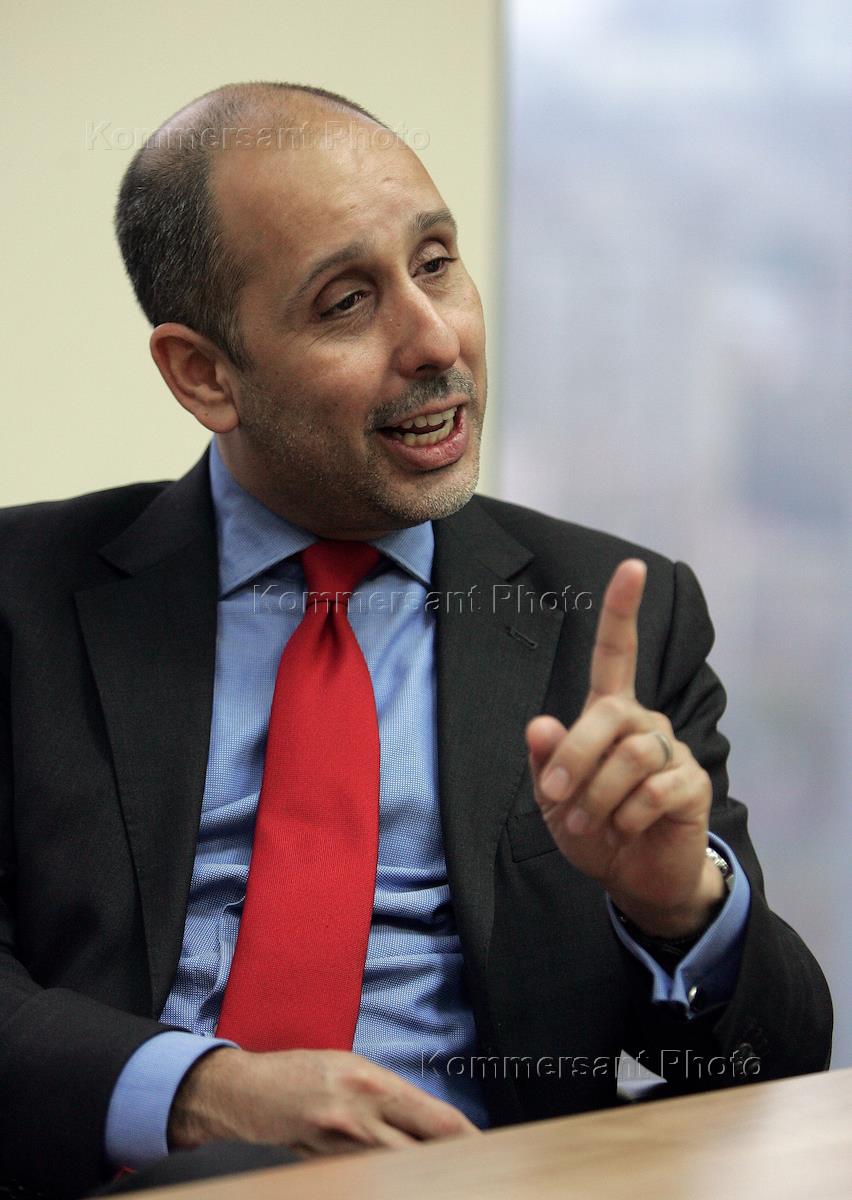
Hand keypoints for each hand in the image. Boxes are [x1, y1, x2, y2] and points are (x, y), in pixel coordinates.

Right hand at [168, 1047, 478, 1156]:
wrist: (242, 1092)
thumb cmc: (299, 1075)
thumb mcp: (349, 1070)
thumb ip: (387, 1098)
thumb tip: (426, 1125)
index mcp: (374, 1082)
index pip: (436, 1117)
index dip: (468, 1139)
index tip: (486, 1150)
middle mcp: (362, 1113)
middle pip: (425, 1149)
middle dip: (452, 1163)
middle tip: (474, 1172)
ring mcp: (341, 1146)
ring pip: (399, 1170)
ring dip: (420, 1174)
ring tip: (441, 1178)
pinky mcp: (321, 1165)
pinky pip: (365, 1180)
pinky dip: (386, 1181)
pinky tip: (396, 1180)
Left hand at [526, 559, 722, 938]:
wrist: (634, 878)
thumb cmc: (591, 827)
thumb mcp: (554, 798)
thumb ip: (546, 761)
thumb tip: (539, 723)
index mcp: (609, 713)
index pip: (616, 652)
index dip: (622, 609)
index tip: (630, 567)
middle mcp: (644, 722)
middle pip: (611, 714)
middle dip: (575, 756)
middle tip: (556, 796)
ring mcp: (672, 751)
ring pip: (631, 756)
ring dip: (599, 797)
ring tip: (590, 824)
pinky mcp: (694, 784)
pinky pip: (656, 790)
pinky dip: (628, 816)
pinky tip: (625, 830)